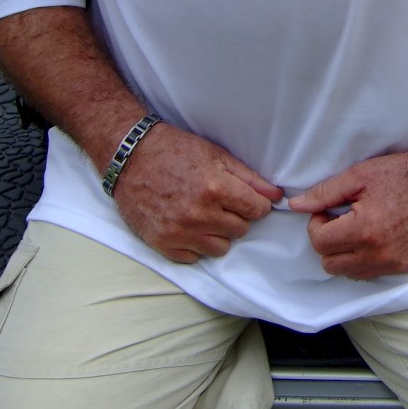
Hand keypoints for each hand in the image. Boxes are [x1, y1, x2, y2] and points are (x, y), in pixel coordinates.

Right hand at [112, 123, 281, 263]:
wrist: (130, 158)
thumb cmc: (174, 151)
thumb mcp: (216, 154)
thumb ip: (249, 178)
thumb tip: (276, 196)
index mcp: (215, 188)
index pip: (257, 210)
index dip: (256, 204)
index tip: (248, 199)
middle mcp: (199, 215)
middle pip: (241, 229)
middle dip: (237, 216)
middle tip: (221, 202)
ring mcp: (180, 232)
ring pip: (221, 248)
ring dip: (218, 233)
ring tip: (204, 214)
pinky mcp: (163, 244)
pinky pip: (195, 257)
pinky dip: (195, 244)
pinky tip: (188, 225)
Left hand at [288, 145, 407, 280]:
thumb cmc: (403, 173)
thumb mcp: (359, 175)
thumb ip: (324, 193)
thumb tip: (295, 206)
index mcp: (365, 231)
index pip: (320, 243)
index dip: (317, 224)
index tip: (328, 210)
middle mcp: (380, 255)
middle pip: (330, 264)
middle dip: (329, 242)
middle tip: (341, 218)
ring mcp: (396, 265)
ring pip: (350, 273)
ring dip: (346, 254)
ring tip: (359, 226)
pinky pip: (373, 274)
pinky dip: (366, 259)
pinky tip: (375, 236)